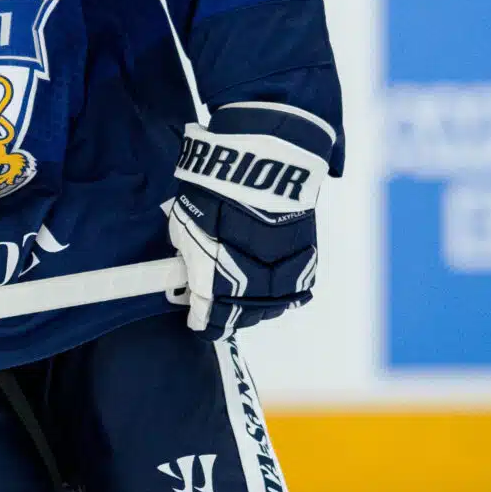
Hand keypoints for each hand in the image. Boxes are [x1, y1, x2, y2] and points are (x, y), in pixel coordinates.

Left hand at [163, 115, 328, 339]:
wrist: (259, 168)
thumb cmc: (212, 195)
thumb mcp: (185, 227)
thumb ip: (191, 255)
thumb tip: (195, 267)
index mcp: (215, 285)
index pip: (209, 320)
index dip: (203, 322)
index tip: (198, 320)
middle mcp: (250, 289)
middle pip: (242, 317)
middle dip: (230, 315)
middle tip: (222, 308)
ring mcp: (281, 276)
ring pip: (272, 307)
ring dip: (258, 305)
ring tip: (248, 297)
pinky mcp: (305, 259)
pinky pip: (297, 288)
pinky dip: (285, 290)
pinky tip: (277, 286)